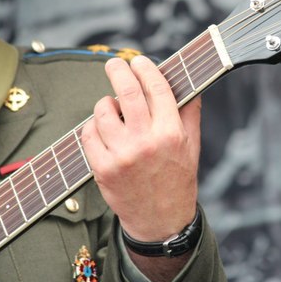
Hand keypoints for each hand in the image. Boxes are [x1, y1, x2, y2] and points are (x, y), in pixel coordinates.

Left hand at [82, 56, 200, 241]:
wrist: (161, 220)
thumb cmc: (178, 179)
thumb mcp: (191, 146)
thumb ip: (189, 113)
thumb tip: (188, 84)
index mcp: (171, 133)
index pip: (156, 88)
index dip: (146, 69)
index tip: (139, 61)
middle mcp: (146, 141)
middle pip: (127, 91)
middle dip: (119, 70)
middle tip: (115, 64)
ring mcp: (121, 155)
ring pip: (104, 111)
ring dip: (107, 104)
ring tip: (113, 109)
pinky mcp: (102, 168)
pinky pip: (89, 133)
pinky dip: (93, 126)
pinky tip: (104, 130)